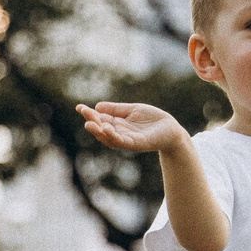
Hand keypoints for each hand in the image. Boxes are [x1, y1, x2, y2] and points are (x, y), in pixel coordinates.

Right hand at [75, 101, 190, 155]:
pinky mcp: (137, 144)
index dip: (90, 114)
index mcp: (117, 125)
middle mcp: (120, 134)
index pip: (100, 120)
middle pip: (102, 129)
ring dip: (99, 132)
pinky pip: (123, 142)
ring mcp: (127, 140)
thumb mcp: (131, 110)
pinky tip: (107, 129)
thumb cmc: (152, 119)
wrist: (171, 129)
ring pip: (110, 138)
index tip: (79, 107)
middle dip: (92, 122)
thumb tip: (97, 106)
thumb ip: (116, 109)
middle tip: (84, 113)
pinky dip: (114, 136)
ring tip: (90, 124)